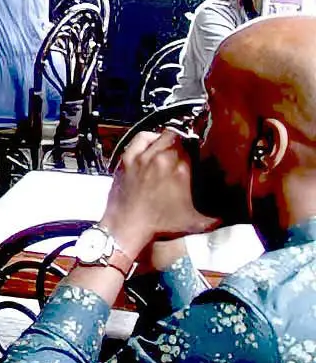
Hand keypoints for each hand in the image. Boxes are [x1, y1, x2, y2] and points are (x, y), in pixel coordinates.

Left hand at [102, 131, 221, 256]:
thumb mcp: (197, 223)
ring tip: (174, 145)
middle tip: (189, 151)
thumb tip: (235, 216)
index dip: (202, 149)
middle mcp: (164, 159)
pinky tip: (154, 141)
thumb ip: (219, 218)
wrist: (129, 226)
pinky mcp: (128, 158)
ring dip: (170, 139)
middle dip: (187, 143)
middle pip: (181, 138)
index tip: (203, 154)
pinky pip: (141, 138)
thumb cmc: (160, 226)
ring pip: (162, 135)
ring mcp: (144, 157)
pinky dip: (150, 137)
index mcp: (183, 170)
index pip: (198, 147)